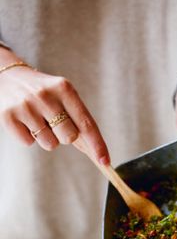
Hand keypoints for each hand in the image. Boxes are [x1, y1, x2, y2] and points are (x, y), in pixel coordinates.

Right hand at [0, 48, 109, 163]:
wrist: (6, 76)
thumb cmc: (43, 93)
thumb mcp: (62, 97)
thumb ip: (78, 120)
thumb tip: (96, 151)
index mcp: (64, 88)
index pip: (86, 123)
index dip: (97, 144)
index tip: (105, 161)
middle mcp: (46, 95)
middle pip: (69, 138)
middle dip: (64, 136)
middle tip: (53, 121)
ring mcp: (26, 106)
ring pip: (50, 144)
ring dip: (46, 138)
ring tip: (37, 119)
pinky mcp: (8, 116)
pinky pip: (29, 143)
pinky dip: (28, 137)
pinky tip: (23, 121)